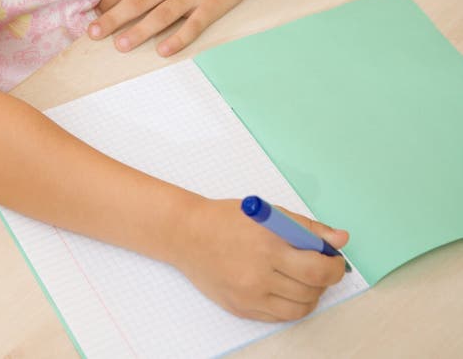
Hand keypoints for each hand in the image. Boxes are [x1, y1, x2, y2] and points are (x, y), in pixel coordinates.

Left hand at [88, 0, 264, 56]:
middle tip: (93, 34)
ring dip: (139, 31)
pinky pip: (192, 25)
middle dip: (113, 17)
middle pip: (137, 0)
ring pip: (161, 15)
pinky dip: (178, 39)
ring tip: (121, 46)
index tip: (93, 13)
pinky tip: (163, 51)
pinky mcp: (212, 5)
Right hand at [173, 197, 348, 320]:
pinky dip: (291, 304)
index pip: (317, 268)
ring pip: (299, 307)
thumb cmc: (229, 219)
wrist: (188, 235)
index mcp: (268, 244)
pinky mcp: (243, 309)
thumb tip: (341, 239)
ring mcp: (250, 295)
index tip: (336, 260)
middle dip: (325, 279)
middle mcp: (259, 273)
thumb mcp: (270, 212)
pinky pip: (280, 316)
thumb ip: (308, 228)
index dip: (335, 266)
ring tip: (303, 277)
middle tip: (322, 266)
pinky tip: (285, 286)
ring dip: (310, 294)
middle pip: (311, 290)